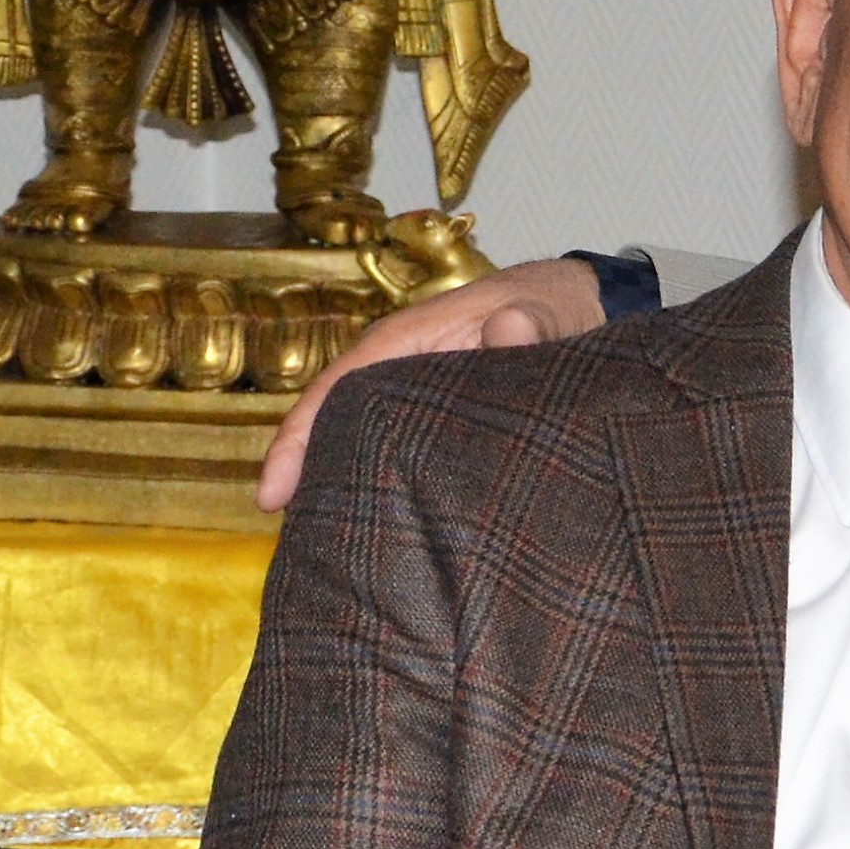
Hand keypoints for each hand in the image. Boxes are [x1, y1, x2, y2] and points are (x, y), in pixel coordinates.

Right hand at [256, 255, 606, 506]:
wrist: (577, 304)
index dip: (300, 439)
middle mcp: (398, 366)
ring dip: (339, 481)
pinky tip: (379, 524)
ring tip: (322, 544)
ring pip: (361, 438)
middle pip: (335, 422)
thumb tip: (511, 330)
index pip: (338, 388)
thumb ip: (531, 324)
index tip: (272, 495)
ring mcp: (415, 393)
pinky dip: (379, 479)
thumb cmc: (551, 304)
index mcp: (408, 339)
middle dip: (307, 473)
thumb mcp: (545, 310)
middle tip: (289, 537)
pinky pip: (395, 448)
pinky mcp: (437, 417)